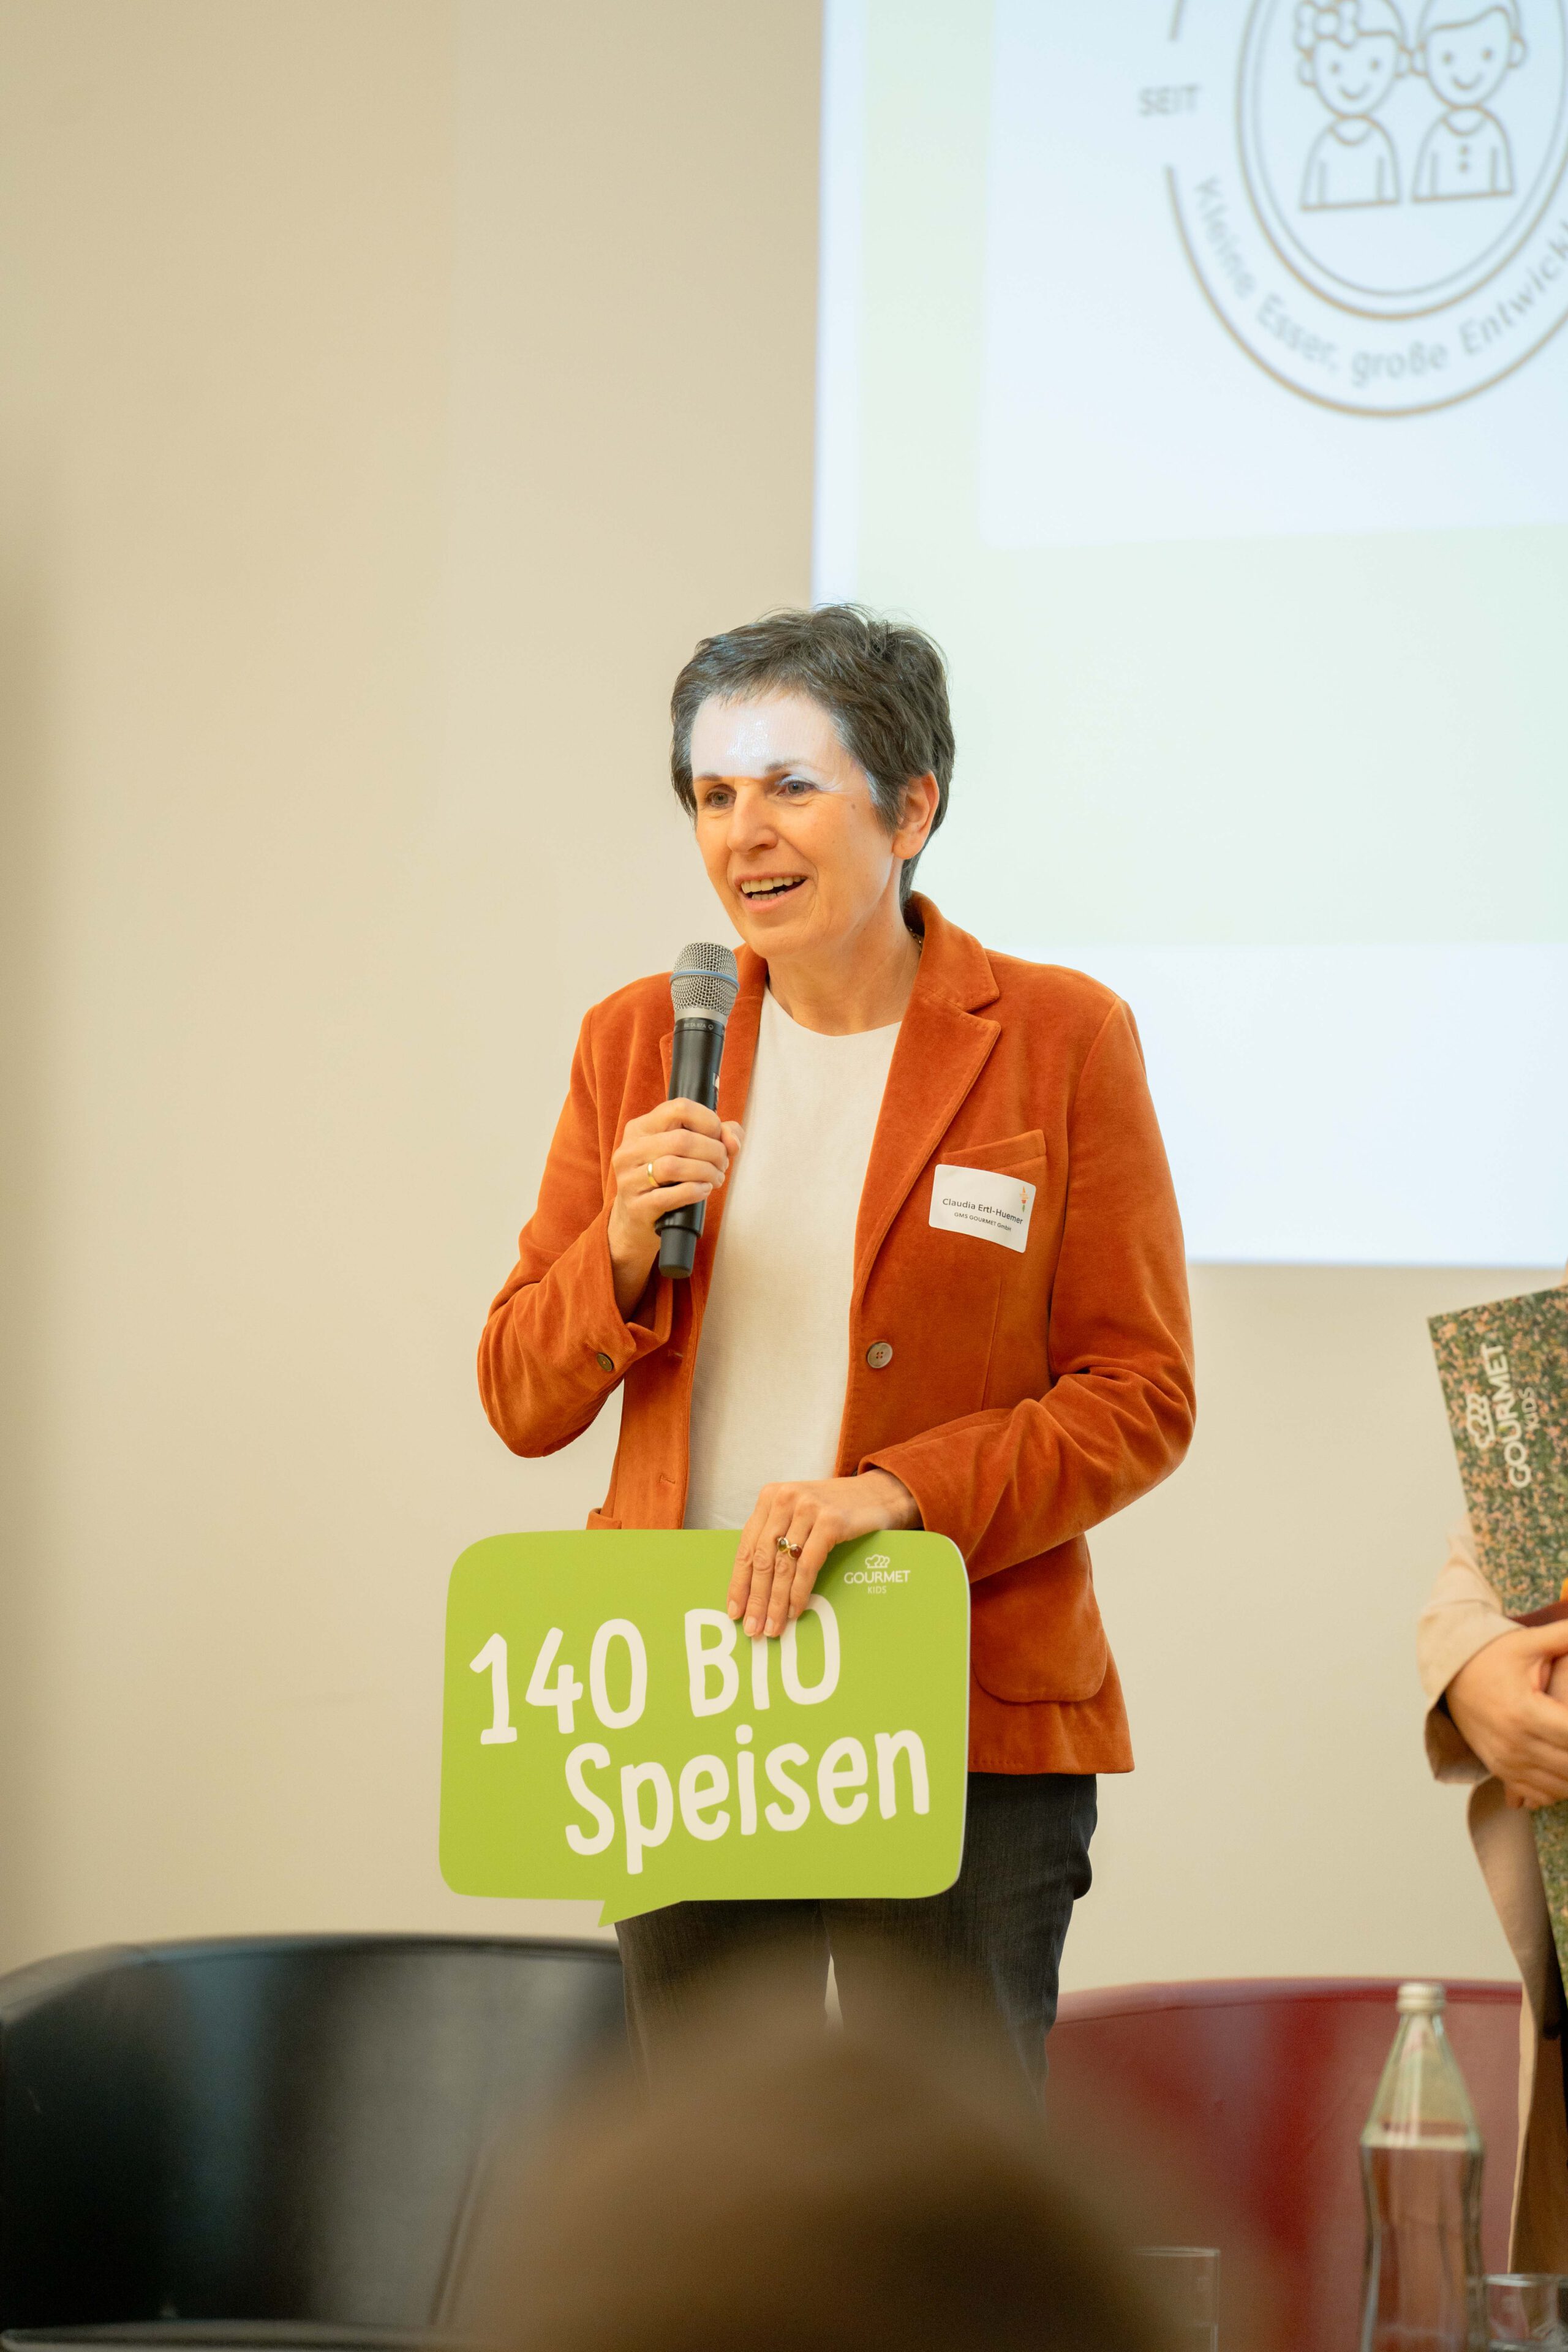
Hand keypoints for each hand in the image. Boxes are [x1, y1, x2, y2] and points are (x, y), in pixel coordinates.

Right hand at [606, 1099, 742, 1318]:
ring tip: (715, 1179)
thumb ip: (718, 1135)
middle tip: (722, 1165)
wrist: (635, 1221)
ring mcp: (629, 1178)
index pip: (679, 1107)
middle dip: (713, 1152)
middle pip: (681, 1140)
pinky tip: (704, 1191)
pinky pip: (670, 1195)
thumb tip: (733, 1140)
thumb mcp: (686, 1151)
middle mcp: (630, 1149)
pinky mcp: (636, 1205)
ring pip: (674, 1166)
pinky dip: (695, 1191)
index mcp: (641, 1127)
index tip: (719, 1138)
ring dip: (706, 1172)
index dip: (709, 1121)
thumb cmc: (666, 1180)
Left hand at [726, 1470, 921, 1639]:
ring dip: (776, 1602)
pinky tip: (795, 1611)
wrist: (881, 1494)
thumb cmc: (836, 1510)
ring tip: (773, 1627)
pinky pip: (808, 1565)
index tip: (734, 1611)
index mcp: (770, 1496)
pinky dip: (799, 1592)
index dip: (739, 1582)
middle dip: (756, 1599)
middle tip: (752, 1628)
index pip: (747, 1546)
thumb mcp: (799, 1514)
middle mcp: (785, 1498)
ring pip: (784, 1565)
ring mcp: (808, 1508)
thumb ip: (777, 1536)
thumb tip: (754, 1587)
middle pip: (762, 1559)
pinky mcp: (831, 1521)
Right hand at [1447, 1619, 1567, 1808]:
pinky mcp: (1501, 1770)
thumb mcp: (1529, 1642)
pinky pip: (1541, 1794)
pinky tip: (1564, 1767)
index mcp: (1525, 1711)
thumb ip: (1565, 1636)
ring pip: (1561, 1786)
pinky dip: (1560, 1787)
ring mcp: (1507, 1761)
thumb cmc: (1492, 1656)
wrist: (1450, 1673)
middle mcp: (1515, 1742)